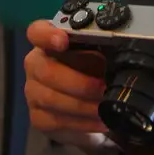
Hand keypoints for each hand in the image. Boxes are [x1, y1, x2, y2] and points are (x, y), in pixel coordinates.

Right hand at [24, 20, 111, 151]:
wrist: (87, 110)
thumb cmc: (92, 74)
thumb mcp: (100, 58)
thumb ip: (102, 52)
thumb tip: (120, 55)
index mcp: (49, 43)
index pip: (37, 32)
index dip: (47, 35)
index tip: (63, 41)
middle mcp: (36, 64)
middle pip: (46, 70)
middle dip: (79, 82)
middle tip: (104, 88)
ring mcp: (33, 91)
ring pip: (50, 98)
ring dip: (82, 105)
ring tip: (105, 108)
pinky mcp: (38, 116)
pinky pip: (56, 120)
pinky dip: (82, 122)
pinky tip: (99, 121)